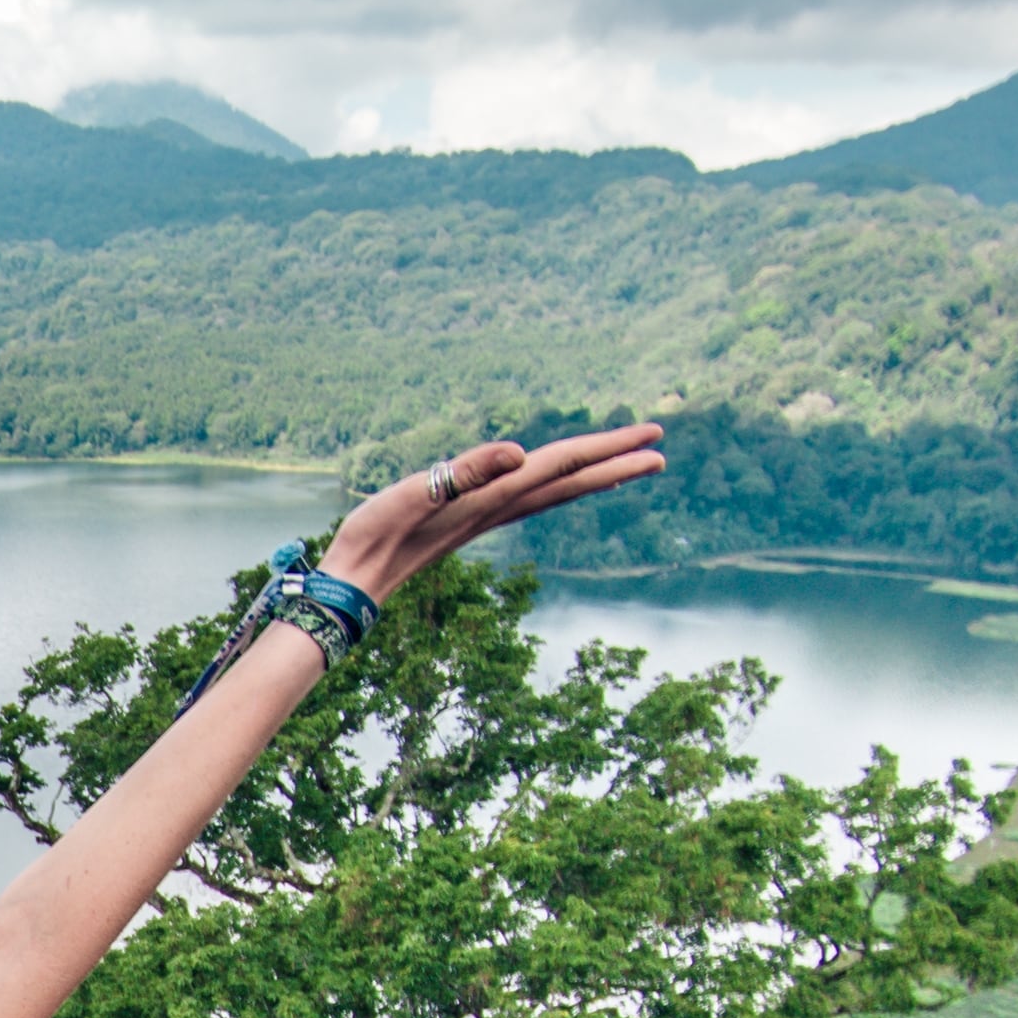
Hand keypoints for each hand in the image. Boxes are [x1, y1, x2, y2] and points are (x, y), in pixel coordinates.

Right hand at [316, 421, 667, 601]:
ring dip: (595, 478)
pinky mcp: (473, 520)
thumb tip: (521, 453)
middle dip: (617, 464)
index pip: (564, 465)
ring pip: (556, 492)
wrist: (357, 579)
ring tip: (627, 469)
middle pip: (572, 482)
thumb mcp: (416, 494)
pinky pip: (531, 499)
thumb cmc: (377, 534)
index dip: (608, 449)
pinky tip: (559, 485)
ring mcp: (489, 517)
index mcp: (495, 496)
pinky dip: (559, 488)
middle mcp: (500, 508)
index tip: (651, 437)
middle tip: (660, 449)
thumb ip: (467, 471)